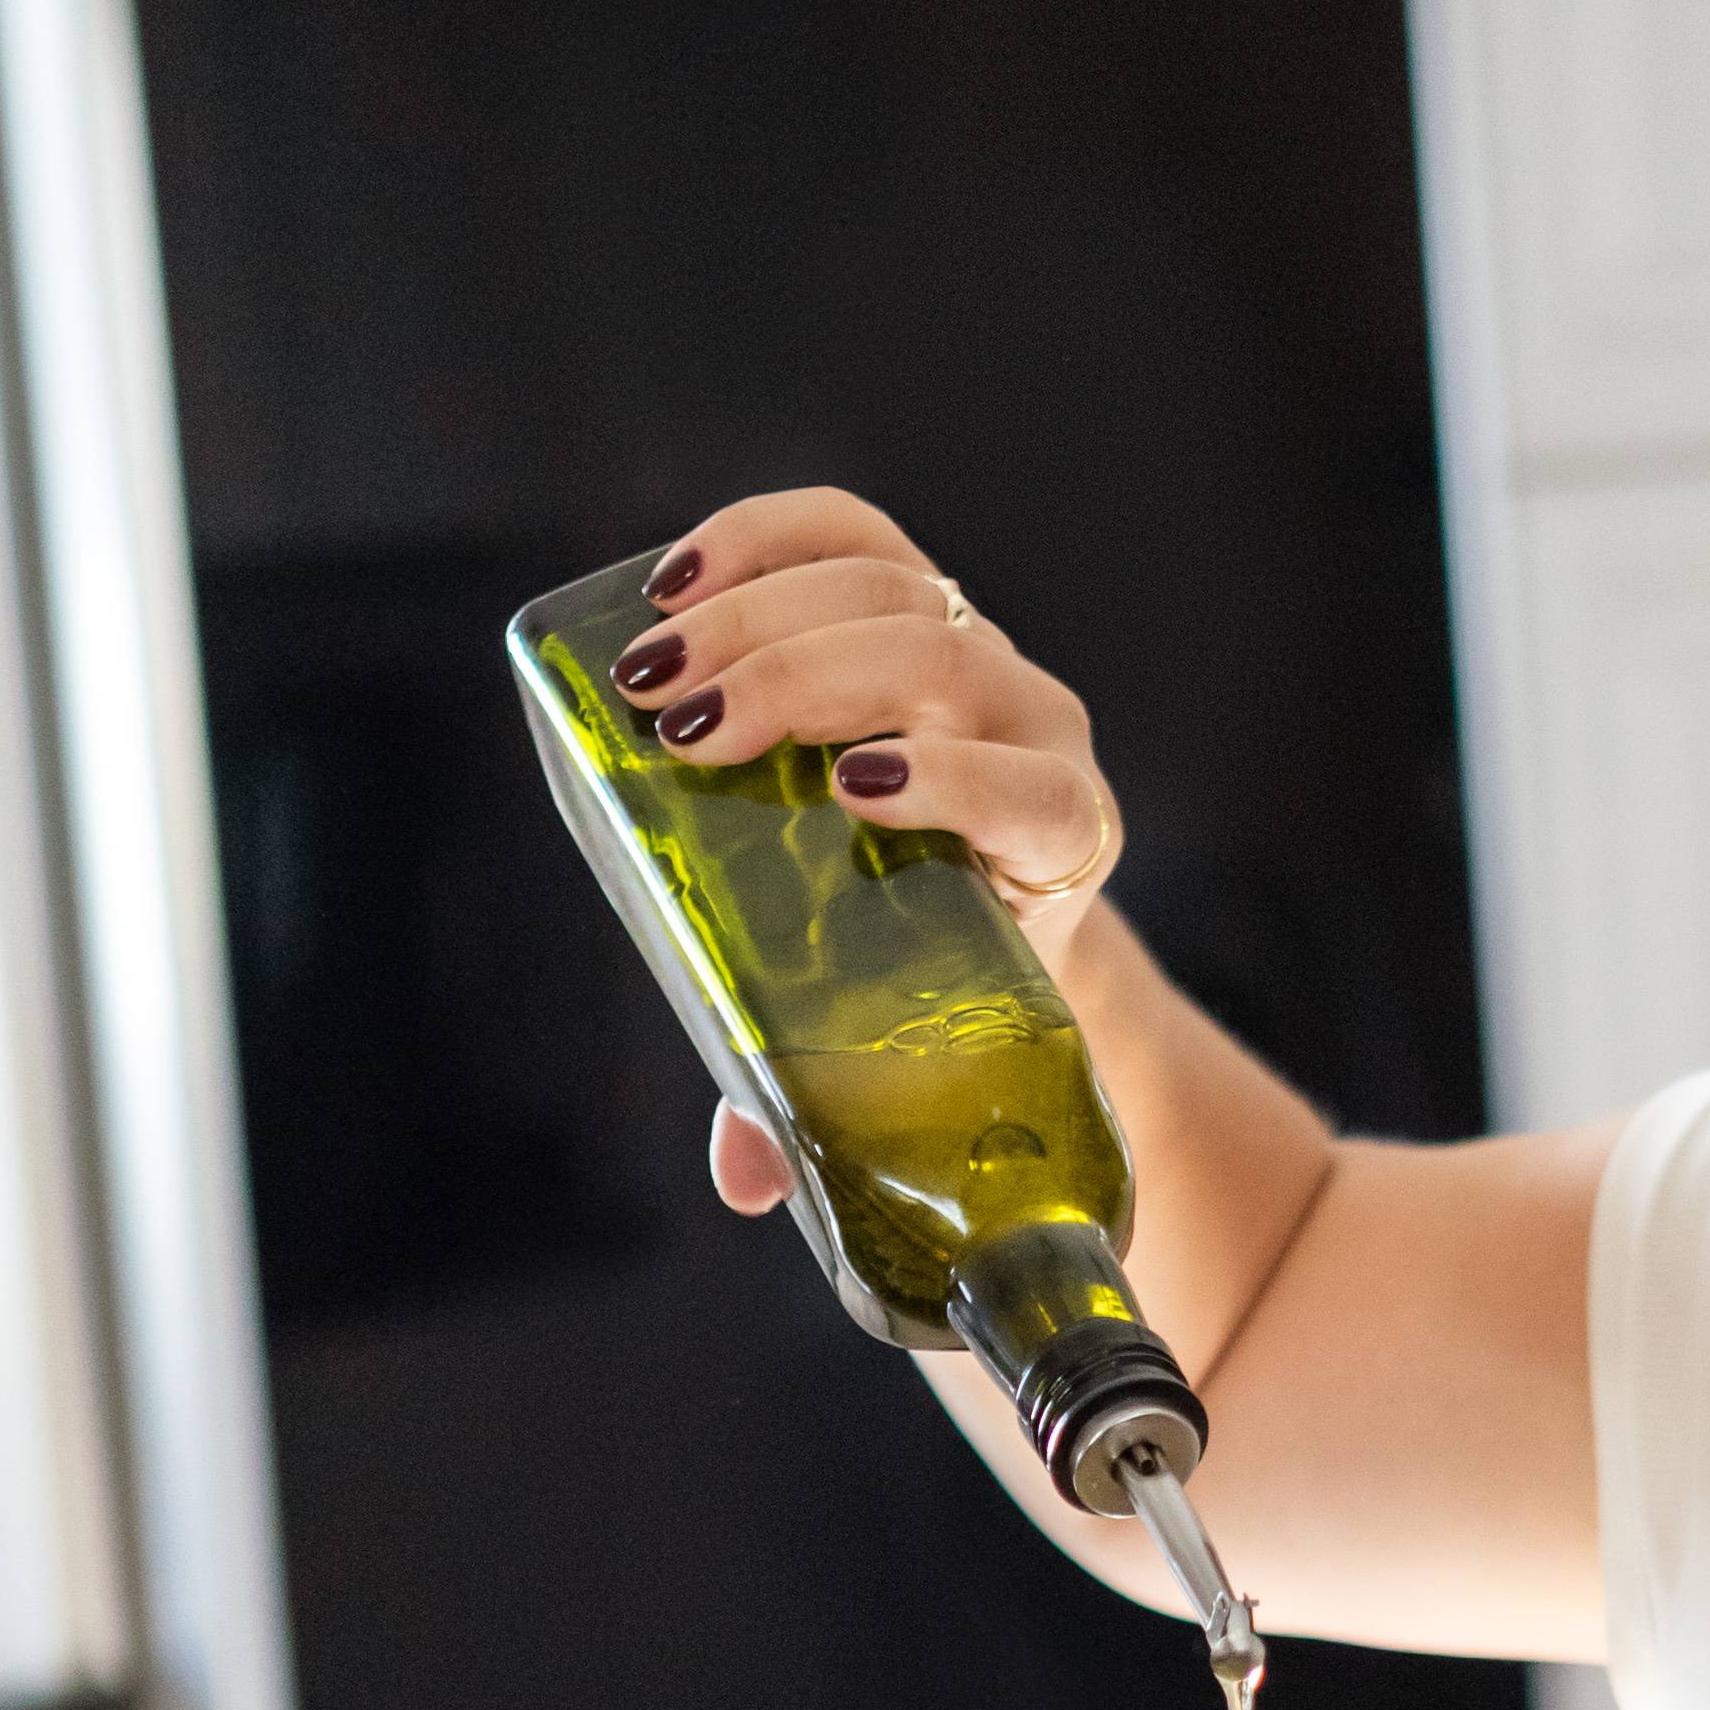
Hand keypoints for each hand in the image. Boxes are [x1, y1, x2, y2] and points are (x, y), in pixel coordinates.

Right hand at [617, 487, 1128, 1219]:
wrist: (991, 897)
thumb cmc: (934, 975)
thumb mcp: (896, 1039)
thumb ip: (818, 1099)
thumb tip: (741, 1176)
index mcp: (1061, 840)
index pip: (1037, 792)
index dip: (959, 782)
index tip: (855, 796)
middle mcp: (1038, 726)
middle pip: (939, 661)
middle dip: (803, 684)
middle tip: (682, 731)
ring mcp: (981, 649)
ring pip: (888, 587)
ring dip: (755, 617)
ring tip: (648, 674)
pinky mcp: (915, 593)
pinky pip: (848, 534)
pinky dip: (760, 542)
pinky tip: (675, 582)